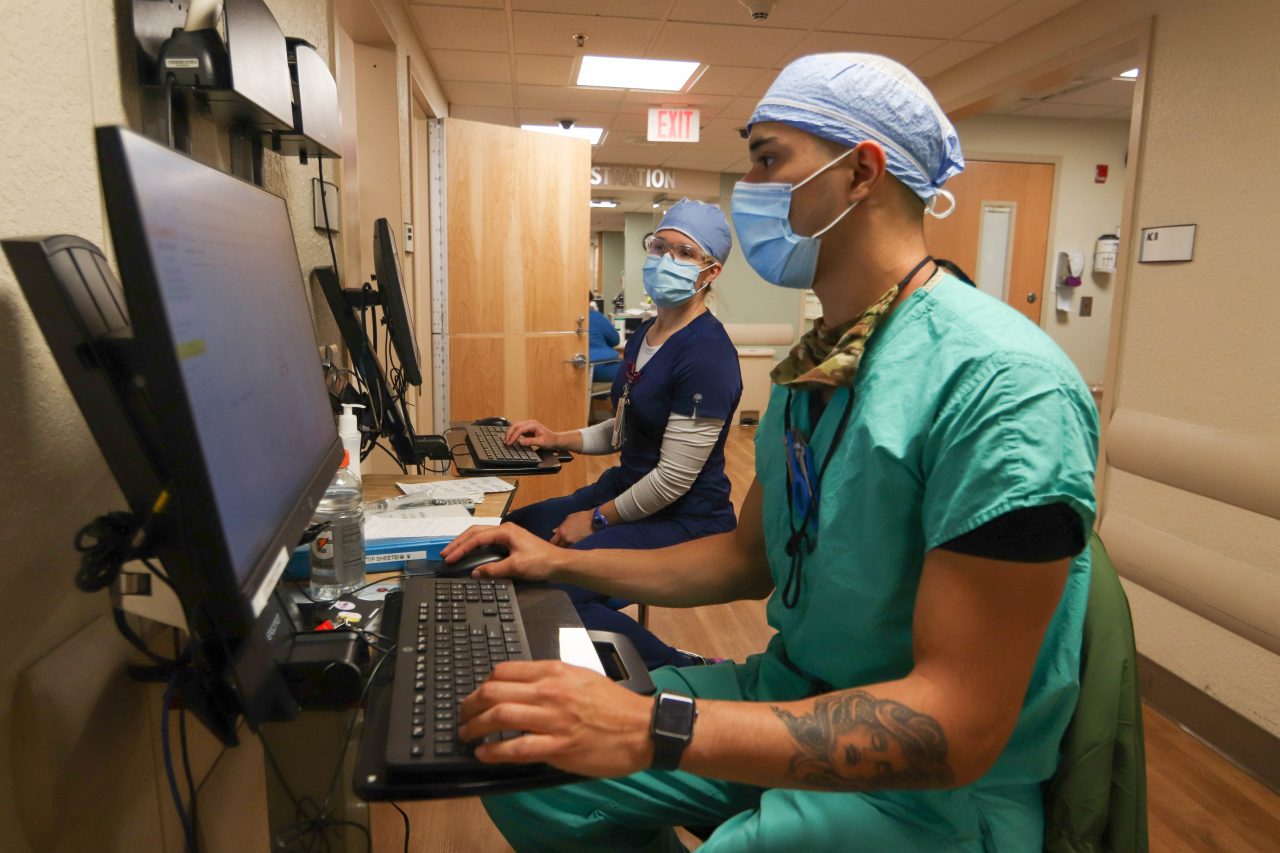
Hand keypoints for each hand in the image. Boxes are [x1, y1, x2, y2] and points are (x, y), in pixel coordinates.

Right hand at [439, 522, 560, 581]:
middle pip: (475, 533)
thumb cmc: (541, 562)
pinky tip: (470, 556)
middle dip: (459, 543)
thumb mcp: (516, 567)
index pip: (476, 538)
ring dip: (466, 544)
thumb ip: (493, 569)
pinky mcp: (510, 544)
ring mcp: (508, 536)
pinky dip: (476, 548)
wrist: (560, 564)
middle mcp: (505, 530)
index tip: (449, 558)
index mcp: (505, 531)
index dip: (461, 548)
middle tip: (445, 554)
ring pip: (481, 536)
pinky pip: (488, 543)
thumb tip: (474, 573)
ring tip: (453, 554)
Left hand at [458, 660, 652, 777]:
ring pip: (499, 717)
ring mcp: (554, 719)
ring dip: (474, 728)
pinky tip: (484, 754)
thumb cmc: (615, 705)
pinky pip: (516, 748)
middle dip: (469, 705)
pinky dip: (494, 752)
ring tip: (466, 736)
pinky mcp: (559, 747)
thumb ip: (551, 679)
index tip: (476, 696)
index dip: (482, 684)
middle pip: (493, 692)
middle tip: (462, 716)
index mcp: (555, 671)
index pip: (503, 670)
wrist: (643, 728)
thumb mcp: (581, 676)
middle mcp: (550, 691)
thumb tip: (521, 687)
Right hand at [505, 419, 560, 449]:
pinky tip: (510, 439)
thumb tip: (520, 442)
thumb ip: (530, 442)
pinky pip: (517, 430)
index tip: (509, 443)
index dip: (513, 436)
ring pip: (515, 426)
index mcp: (533, 424)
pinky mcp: (527, 429)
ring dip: (510, 433)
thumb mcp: (541, 442)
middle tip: (505, 442)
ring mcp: (528, 425)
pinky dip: (512, 434)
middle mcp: (530, 423)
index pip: (520, 429)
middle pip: (515, 425)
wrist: (555, 440)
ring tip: (506, 441)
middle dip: (509, 433)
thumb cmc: (550, 440)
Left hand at [550, 509, 594, 546]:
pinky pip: (573, 548)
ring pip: (566, 549)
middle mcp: (566, 539)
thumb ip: (560, 526)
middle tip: (559, 546)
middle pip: (559, 547)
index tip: (554, 542)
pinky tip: (573, 546)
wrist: (593, 520)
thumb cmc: (581, 517)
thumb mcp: (569, 519)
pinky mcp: (580, 545)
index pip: (553, 541)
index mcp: (561, 531)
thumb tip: (554, 531)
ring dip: (565, 548)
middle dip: (559, 546)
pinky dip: (572, 548)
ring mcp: (573, 543)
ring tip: (566, 546)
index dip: (553, 543)